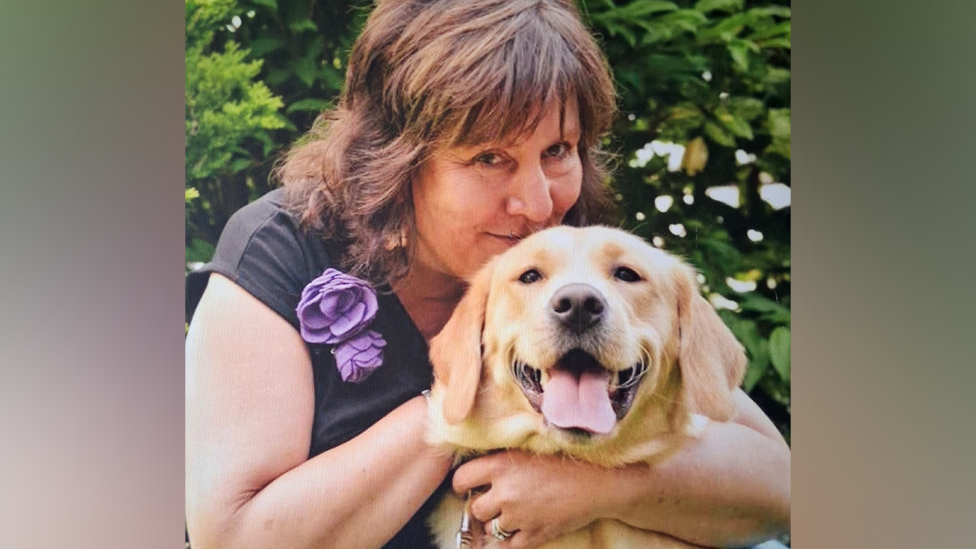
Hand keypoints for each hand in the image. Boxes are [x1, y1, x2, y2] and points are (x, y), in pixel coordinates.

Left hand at [452, 450, 608, 548]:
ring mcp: (519, 516)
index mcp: (500, 465)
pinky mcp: (533, 535)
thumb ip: (502, 459)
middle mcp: (505, 492)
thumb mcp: (528, 450)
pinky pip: (508, 547)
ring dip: (498, 523)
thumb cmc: (565, 461)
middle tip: (496, 501)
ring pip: (490, 528)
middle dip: (483, 506)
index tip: (468, 486)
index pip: (461, 478)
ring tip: (513, 513)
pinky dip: (508, 542)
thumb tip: (480, 467)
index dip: (462, 484)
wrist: (598, 482)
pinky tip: (517, 531)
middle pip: (475, 508)